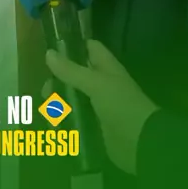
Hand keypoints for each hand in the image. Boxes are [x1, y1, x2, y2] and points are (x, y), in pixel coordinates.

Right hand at [46, 40, 157, 174]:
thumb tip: (48, 53)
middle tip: (47, 92)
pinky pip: (75, 117)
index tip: (51, 51)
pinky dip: (64, 121)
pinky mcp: (95, 124)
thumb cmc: (121, 105)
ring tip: (50, 115)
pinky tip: (55, 127)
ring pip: (73, 97)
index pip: (89, 48)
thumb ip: (72, 70)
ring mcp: (98, 104)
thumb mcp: (96, 84)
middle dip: (58, 81)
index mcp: (106, 67)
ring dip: (59, 104)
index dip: (73, 46)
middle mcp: (102, 83)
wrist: (140, 142)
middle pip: (75, 75)